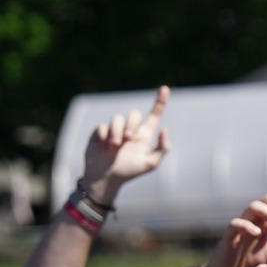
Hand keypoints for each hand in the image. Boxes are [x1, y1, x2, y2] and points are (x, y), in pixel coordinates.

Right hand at [81, 88, 170, 203]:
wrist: (106, 178)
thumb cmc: (130, 172)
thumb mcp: (151, 164)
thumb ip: (163, 148)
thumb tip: (165, 129)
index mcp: (144, 135)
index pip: (154, 115)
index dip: (160, 101)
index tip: (165, 88)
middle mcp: (130, 129)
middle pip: (134, 114)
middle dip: (132, 124)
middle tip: (128, 139)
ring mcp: (114, 130)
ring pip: (117, 118)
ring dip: (117, 131)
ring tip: (115, 146)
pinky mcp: (100, 132)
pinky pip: (103, 126)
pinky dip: (105, 137)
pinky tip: (105, 148)